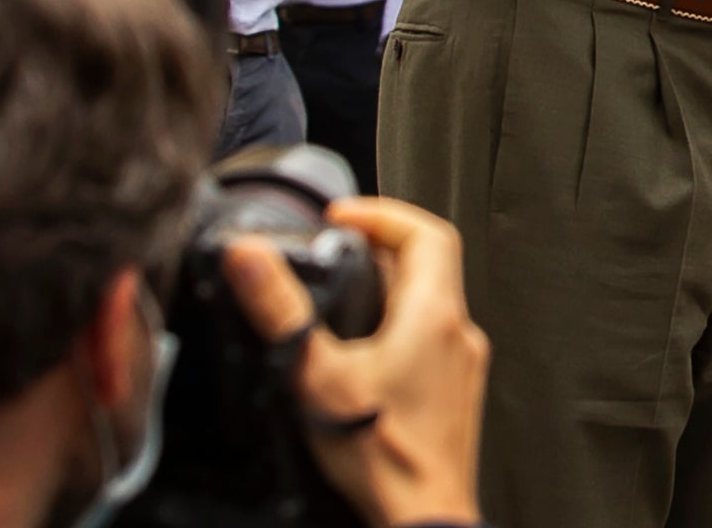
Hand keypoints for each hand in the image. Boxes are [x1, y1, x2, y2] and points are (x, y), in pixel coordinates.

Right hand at [223, 199, 487, 527]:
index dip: (382, 214)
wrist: (423, 515)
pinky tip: (361, 354)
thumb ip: (281, 311)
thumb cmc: (383, 457)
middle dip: (378, 249)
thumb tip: (250, 256)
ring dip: (387, 290)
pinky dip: (398, 327)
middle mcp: (459, 333)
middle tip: (334, 251)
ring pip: (430, 303)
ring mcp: (462, 364)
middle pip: (427, 264)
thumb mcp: (316, 375)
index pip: (426, 232)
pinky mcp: (454, 393)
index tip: (341, 217)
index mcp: (435, 314)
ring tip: (339, 297)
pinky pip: (431, 339)